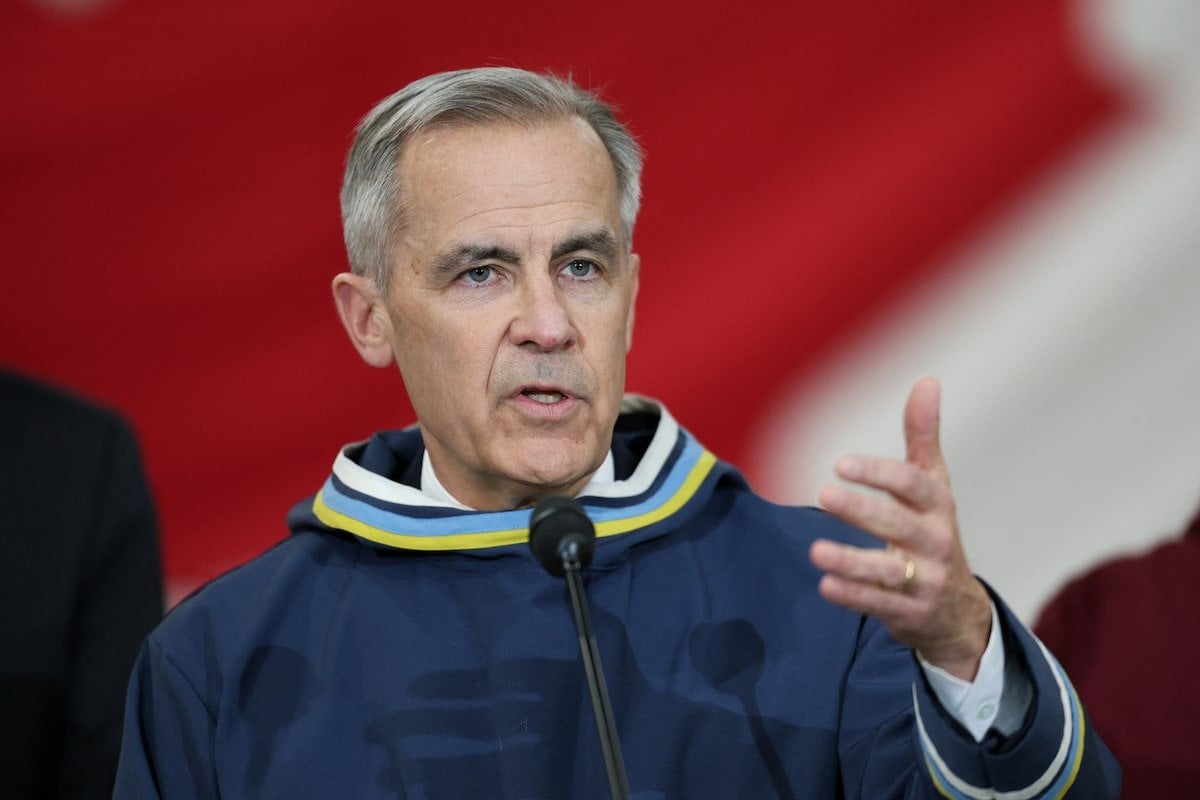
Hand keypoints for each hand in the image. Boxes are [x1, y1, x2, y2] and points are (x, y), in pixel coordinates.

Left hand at [808, 376, 991, 679]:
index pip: (914, 485)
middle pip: (900, 525)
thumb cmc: (933, 532)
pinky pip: (879, 605)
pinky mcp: (910, 613)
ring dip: (852, 561)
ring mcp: (925, 581)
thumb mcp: (933, 485)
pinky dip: (853, 596)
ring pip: (889, 572)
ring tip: (815, 550)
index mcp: (938, 507)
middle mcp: (935, 542)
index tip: (842, 462)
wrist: (958, 611)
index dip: (880, 473)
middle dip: (862, 510)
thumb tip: (927, 379)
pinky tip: (824, 586)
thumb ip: (923, 436)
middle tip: (823, 494)